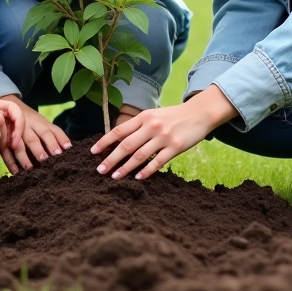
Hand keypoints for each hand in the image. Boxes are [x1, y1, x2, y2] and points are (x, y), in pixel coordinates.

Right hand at [0, 96, 71, 173]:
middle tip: (45, 160)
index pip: (50, 131)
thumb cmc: (30, 119)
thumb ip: (53, 133)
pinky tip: (16, 172)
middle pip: (33, 138)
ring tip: (30, 168)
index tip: (67, 149)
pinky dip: (10, 162)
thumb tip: (68, 148)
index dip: (59, 139)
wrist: (5, 107)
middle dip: (39, 149)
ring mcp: (14, 133)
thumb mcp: (42, 122)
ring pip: (18, 146)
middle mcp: (27, 127)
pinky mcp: (3, 140)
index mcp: (39, 122)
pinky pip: (5, 151)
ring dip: (24, 157)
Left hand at [90, 86, 237, 180]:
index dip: (105, 141)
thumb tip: (118, 140)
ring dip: (126, 168)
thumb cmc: (172, 116)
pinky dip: (147, 171)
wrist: (199, 113)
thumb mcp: (153, 115)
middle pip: (126, 145)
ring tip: (115, 177)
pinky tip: (138, 177)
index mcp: (143, 117)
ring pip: (140, 155)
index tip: (93, 152)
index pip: (119, 130)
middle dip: (111, 159)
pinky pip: (158, 162)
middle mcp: (151, 126)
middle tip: (100, 170)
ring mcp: (164, 137)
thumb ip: (138, 126)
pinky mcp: (176, 147)